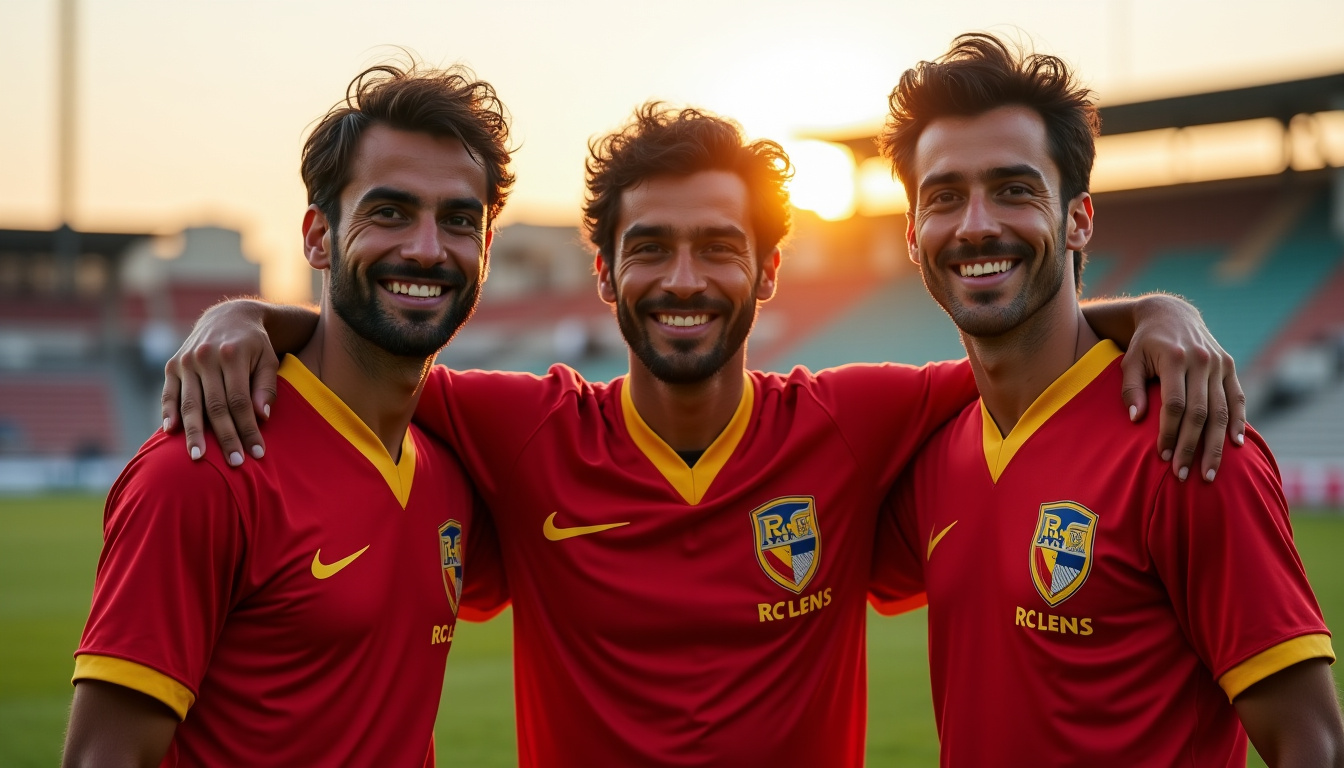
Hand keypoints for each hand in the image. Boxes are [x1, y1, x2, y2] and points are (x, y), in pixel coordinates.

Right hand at [162, 299, 278, 465]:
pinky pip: (169, 393)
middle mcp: (206, 357)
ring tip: (198, 458)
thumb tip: (261, 416)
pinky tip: (171, 432)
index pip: (240, 402)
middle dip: (225, 437)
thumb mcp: (269, 359)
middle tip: (234, 464)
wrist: (228, 316)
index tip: (256, 453)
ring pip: (190, 403)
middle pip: (215, 406)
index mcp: (233, 355)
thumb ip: (266, 387)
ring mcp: (186, 361)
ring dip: (194, 433)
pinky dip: (168, 413)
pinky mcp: (172, 365)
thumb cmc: (255, 344)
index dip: (248, 429)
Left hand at [1121, 295, 1245, 481]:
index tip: (1162, 456)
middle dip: (1192, 447)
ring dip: (1215, 445)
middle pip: (1200, 413)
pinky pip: (1238, 399)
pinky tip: (1236, 445)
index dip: (1169, 432)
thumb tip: (1135, 418)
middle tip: (1184, 475)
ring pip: (1221, 411)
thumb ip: (1131, 389)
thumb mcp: (1130, 361)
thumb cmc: (1143, 344)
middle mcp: (1201, 361)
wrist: (1170, 314)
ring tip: (1209, 473)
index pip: (1174, 404)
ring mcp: (1219, 364)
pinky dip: (1239, 422)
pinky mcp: (1230, 366)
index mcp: (1175, 359)